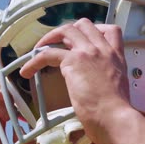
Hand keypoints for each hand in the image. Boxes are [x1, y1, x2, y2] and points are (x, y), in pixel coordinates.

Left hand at [20, 18, 132, 143]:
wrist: (116, 118)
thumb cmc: (117, 114)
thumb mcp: (116, 91)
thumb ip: (105, 83)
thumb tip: (94, 91)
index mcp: (116, 58)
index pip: (110, 31)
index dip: (94, 31)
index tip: (83, 39)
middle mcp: (103, 51)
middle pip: (84, 24)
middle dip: (68, 31)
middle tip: (58, 43)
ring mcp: (88, 53)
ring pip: (66, 31)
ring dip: (49, 38)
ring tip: (38, 49)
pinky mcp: (73, 62)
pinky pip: (47, 54)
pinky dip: (34, 60)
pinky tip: (27, 71)